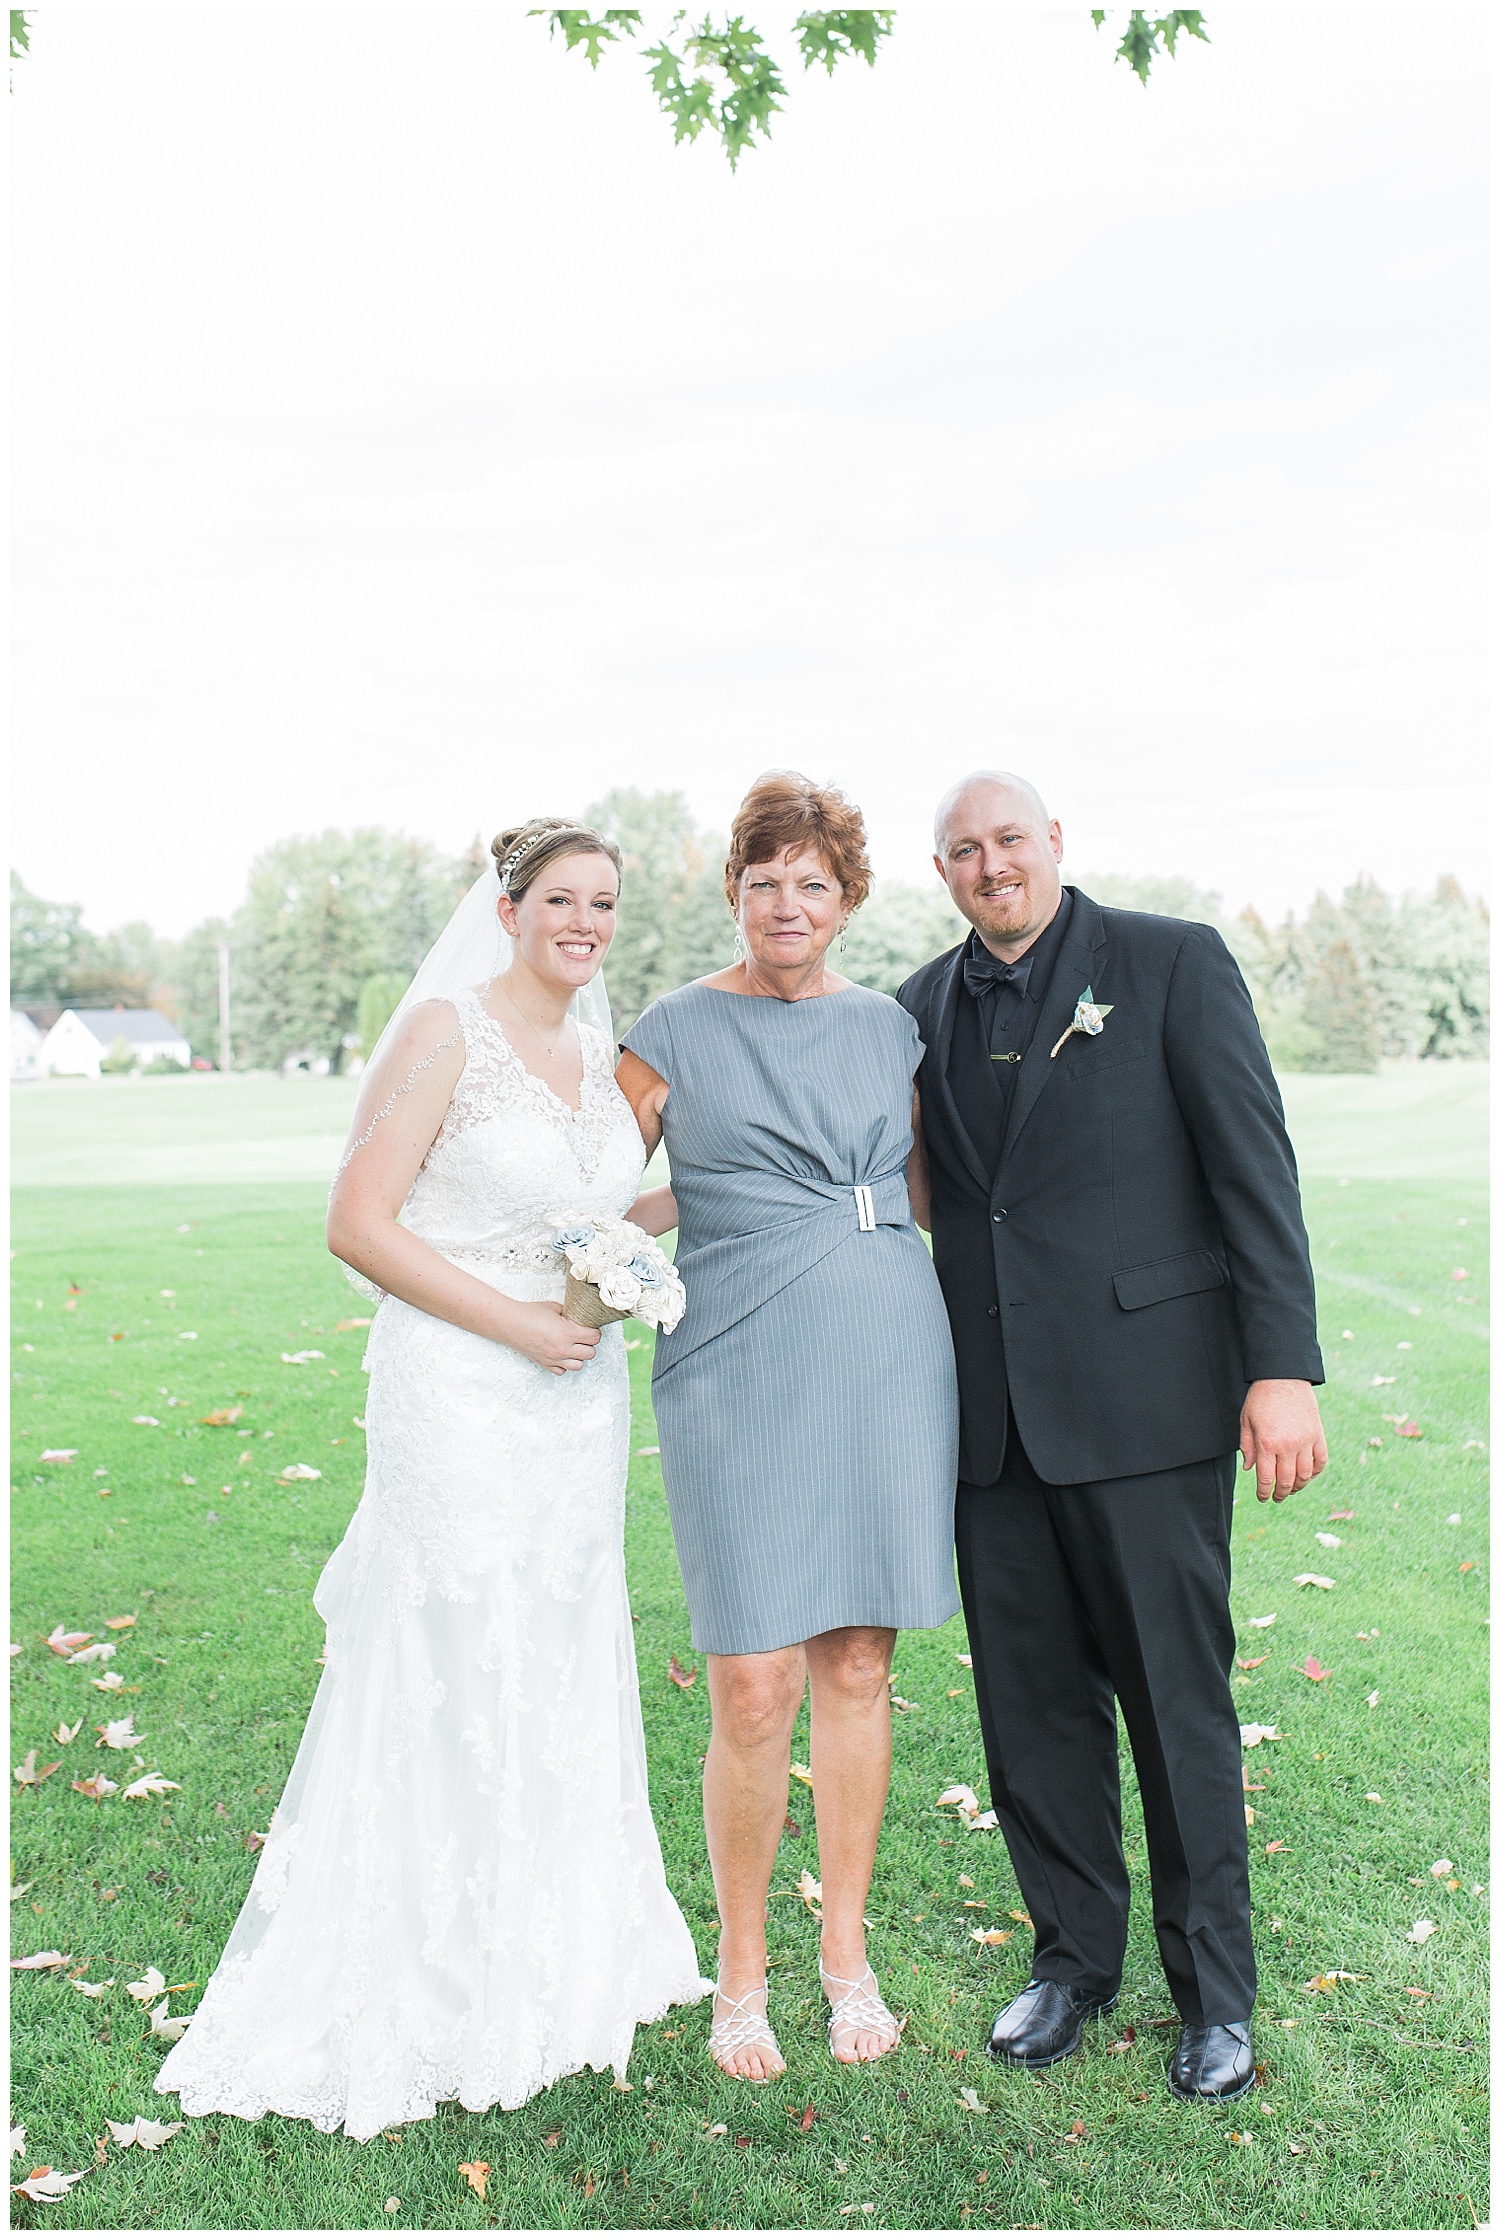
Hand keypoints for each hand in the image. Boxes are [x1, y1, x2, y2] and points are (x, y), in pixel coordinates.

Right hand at [505, 1301, 601, 1375]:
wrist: (509, 1323)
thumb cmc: (529, 1313)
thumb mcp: (554, 1307)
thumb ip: (569, 1314)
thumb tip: (578, 1317)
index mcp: (567, 1333)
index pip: (594, 1338)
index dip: (594, 1332)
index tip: (590, 1329)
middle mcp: (562, 1349)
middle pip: (590, 1353)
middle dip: (589, 1344)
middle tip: (582, 1337)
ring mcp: (554, 1358)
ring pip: (579, 1365)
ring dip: (578, 1356)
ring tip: (572, 1347)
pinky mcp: (545, 1364)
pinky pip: (562, 1371)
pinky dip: (564, 1364)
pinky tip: (560, 1355)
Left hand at [1239, 1379, 1327, 1501]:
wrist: (1283, 1377)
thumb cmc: (1261, 1398)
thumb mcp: (1246, 1421)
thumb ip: (1247, 1446)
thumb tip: (1250, 1468)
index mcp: (1267, 1444)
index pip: (1266, 1478)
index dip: (1264, 1492)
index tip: (1263, 1498)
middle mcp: (1288, 1446)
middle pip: (1287, 1480)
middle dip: (1281, 1493)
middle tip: (1277, 1497)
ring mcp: (1306, 1441)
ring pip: (1305, 1475)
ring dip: (1299, 1486)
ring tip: (1292, 1489)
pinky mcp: (1318, 1435)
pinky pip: (1320, 1461)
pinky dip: (1315, 1472)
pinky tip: (1308, 1475)